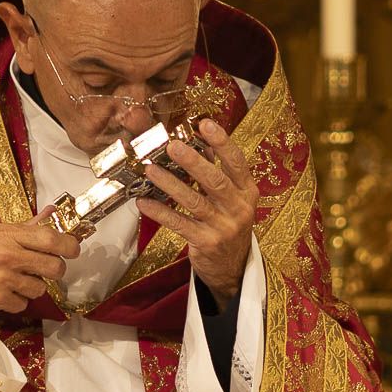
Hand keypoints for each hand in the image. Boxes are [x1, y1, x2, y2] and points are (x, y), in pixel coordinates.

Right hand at [0, 207, 80, 316]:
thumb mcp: (0, 231)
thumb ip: (29, 226)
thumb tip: (53, 212)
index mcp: (10, 236)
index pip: (51, 239)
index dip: (69, 245)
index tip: (73, 249)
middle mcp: (8, 257)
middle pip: (54, 268)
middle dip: (55, 269)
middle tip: (46, 267)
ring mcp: (3, 280)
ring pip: (40, 289)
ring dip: (33, 285)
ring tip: (17, 278)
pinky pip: (23, 304)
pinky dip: (17, 299)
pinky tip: (4, 290)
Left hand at [136, 119, 257, 308]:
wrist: (232, 267)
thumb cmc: (228, 223)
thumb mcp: (233, 198)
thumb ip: (219, 172)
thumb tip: (198, 142)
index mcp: (248, 191)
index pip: (237, 162)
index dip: (222, 142)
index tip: (205, 124)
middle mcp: (239, 208)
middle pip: (215, 181)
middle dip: (193, 162)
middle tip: (172, 146)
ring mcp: (223, 227)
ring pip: (194, 201)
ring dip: (170, 184)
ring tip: (150, 170)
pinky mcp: (206, 243)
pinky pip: (179, 224)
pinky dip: (160, 212)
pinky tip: (143, 202)